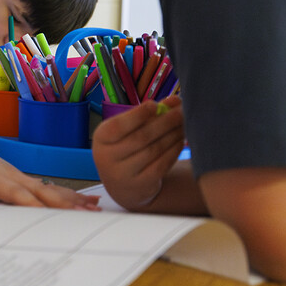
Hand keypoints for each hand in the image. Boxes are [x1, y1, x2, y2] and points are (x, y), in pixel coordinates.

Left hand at [0, 144, 99, 209]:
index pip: (16, 193)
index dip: (31, 203)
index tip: (47, 215)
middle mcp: (14, 177)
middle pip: (41, 191)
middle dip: (62, 203)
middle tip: (84, 215)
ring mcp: (22, 177)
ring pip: (50, 189)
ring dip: (72, 200)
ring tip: (95, 209)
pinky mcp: (26, 180)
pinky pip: (50, 188)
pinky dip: (69, 195)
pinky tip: (88, 202)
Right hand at [92, 95, 184, 209]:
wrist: (123, 185)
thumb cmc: (126, 148)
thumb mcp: (128, 130)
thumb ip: (149, 114)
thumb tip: (174, 100)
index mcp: (101, 139)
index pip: (118, 126)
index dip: (137, 115)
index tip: (154, 104)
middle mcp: (107, 157)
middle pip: (140, 138)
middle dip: (163, 123)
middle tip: (181, 112)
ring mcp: (123, 174)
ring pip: (153, 151)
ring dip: (172, 135)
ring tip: (184, 124)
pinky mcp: (141, 185)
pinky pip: (161, 165)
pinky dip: (173, 151)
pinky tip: (181, 140)